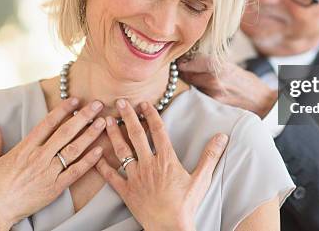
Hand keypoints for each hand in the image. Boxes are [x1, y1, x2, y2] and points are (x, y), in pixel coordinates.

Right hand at [0, 98, 106, 228]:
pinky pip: (75, 172)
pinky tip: (100, 151)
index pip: (47, 124)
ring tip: (103, 122)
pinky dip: (89, 161)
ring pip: (73, 149)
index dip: (63, 110)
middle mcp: (39, 157)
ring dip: (90, 135)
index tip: (75, 99)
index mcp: (24, 149)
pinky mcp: (54, 189)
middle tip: (97, 104)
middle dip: (83, 117)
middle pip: (65, 132)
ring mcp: (48, 173)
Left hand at [96, 99, 228, 230]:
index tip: (144, 103)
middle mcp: (148, 164)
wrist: (169, 226)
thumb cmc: (186, 204)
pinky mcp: (126, 191)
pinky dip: (103, 166)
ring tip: (106, 120)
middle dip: (127, 116)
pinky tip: (96, 156)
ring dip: (113, 134)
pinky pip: (111, 177)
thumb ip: (211, 155)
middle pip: (136, 135)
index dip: (150, 114)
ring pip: (121, 151)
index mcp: (166, 159)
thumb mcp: (202, 178)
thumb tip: (222, 136)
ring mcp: (135, 177)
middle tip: (120, 101)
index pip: (157, 130)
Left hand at [178, 54, 276, 117]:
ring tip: (191, 81)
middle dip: (184, 73)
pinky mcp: (214, 107)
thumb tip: (197, 61)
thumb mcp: (235, 68)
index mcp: (222, 68)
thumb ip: (216, 65)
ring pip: (193, 87)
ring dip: (190, 84)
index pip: (197, 62)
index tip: (180, 62)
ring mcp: (214, 96)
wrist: (264, 104)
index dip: (186, 62)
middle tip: (181, 71)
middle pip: (190, 75)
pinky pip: (200, 98)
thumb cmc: (250, 85)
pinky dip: (197, 94)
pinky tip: (201, 92)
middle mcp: (216, 82)